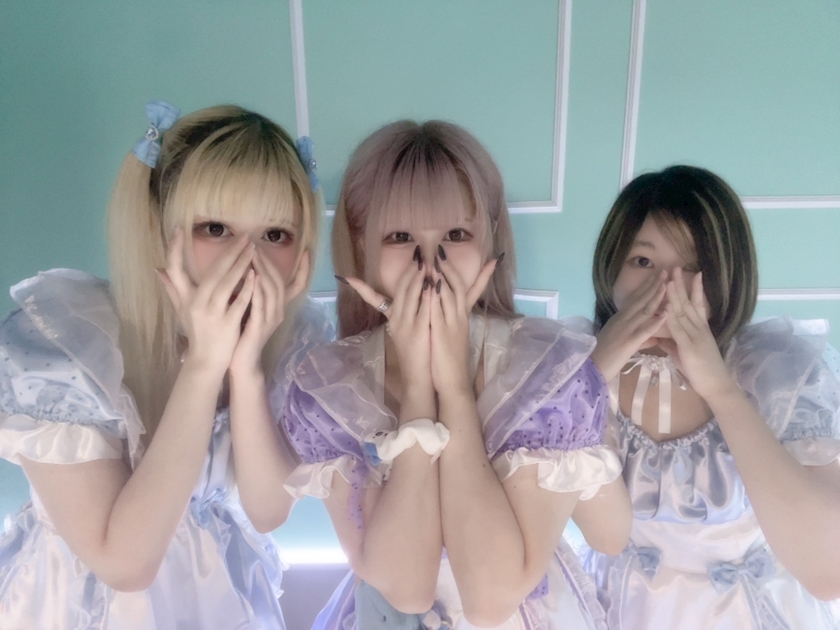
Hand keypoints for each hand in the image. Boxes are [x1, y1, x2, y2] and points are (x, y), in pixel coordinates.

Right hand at [156, 228, 254, 373]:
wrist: (206, 360)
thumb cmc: (196, 331)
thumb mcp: (182, 309)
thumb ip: (172, 288)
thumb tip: (157, 269)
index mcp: (185, 297)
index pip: (174, 269)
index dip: (174, 249)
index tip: (179, 228)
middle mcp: (196, 304)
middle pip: (212, 272)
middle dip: (229, 252)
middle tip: (243, 236)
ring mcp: (212, 314)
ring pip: (227, 284)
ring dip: (241, 265)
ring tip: (253, 249)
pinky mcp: (228, 324)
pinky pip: (239, 303)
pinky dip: (247, 288)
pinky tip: (256, 274)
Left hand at [229, 249, 310, 376]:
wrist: (242, 362)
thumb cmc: (245, 334)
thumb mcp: (254, 310)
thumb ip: (256, 294)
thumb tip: (251, 270)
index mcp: (280, 308)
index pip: (297, 285)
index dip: (304, 269)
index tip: (306, 251)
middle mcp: (280, 312)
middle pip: (280, 282)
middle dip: (270, 262)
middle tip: (258, 245)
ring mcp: (272, 319)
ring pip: (272, 290)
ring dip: (263, 270)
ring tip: (253, 254)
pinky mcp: (260, 326)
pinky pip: (261, 303)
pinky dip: (257, 288)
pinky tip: (252, 275)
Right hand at [340, 248, 432, 395]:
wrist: (417, 377)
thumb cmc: (415, 354)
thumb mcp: (406, 331)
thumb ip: (407, 314)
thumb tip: (414, 298)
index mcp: (395, 317)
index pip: (398, 289)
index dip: (406, 272)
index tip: (414, 257)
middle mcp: (398, 318)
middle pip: (404, 288)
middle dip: (413, 270)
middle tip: (421, 253)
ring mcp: (407, 325)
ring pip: (411, 296)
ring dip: (418, 278)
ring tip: (426, 262)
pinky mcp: (418, 332)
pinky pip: (422, 310)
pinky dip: (427, 296)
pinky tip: (433, 285)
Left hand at [430, 248, 497, 397]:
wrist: (453, 381)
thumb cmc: (450, 360)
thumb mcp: (451, 335)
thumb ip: (447, 319)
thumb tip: (443, 307)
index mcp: (461, 318)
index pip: (471, 291)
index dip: (478, 274)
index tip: (478, 258)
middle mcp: (459, 318)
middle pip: (458, 287)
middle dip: (449, 268)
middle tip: (440, 251)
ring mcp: (452, 325)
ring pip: (450, 295)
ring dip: (442, 277)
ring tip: (434, 261)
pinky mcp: (443, 333)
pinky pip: (440, 310)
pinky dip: (436, 296)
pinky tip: (430, 284)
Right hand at [590, 270, 667, 380]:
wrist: (590, 368)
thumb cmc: (603, 358)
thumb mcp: (620, 343)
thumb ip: (638, 338)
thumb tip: (653, 338)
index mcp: (618, 319)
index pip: (634, 299)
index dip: (645, 287)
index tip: (655, 276)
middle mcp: (622, 320)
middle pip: (640, 299)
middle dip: (653, 285)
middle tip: (664, 271)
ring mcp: (625, 329)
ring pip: (644, 310)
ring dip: (656, 296)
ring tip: (666, 284)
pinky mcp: (629, 342)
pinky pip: (644, 329)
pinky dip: (656, 321)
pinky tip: (666, 313)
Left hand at [658, 269, 732, 398]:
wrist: (716, 386)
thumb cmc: (702, 371)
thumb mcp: (685, 354)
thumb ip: (674, 344)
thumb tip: (662, 338)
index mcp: (700, 329)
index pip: (697, 304)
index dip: (694, 289)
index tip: (693, 274)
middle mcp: (699, 328)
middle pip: (689, 302)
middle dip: (682, 284)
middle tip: (677, 266)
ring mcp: (695, 336)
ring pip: (683, 311)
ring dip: (676, 294)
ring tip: (670, 278)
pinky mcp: (689, 346)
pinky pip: (678, 328)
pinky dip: (672, 315)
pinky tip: (667, 305)